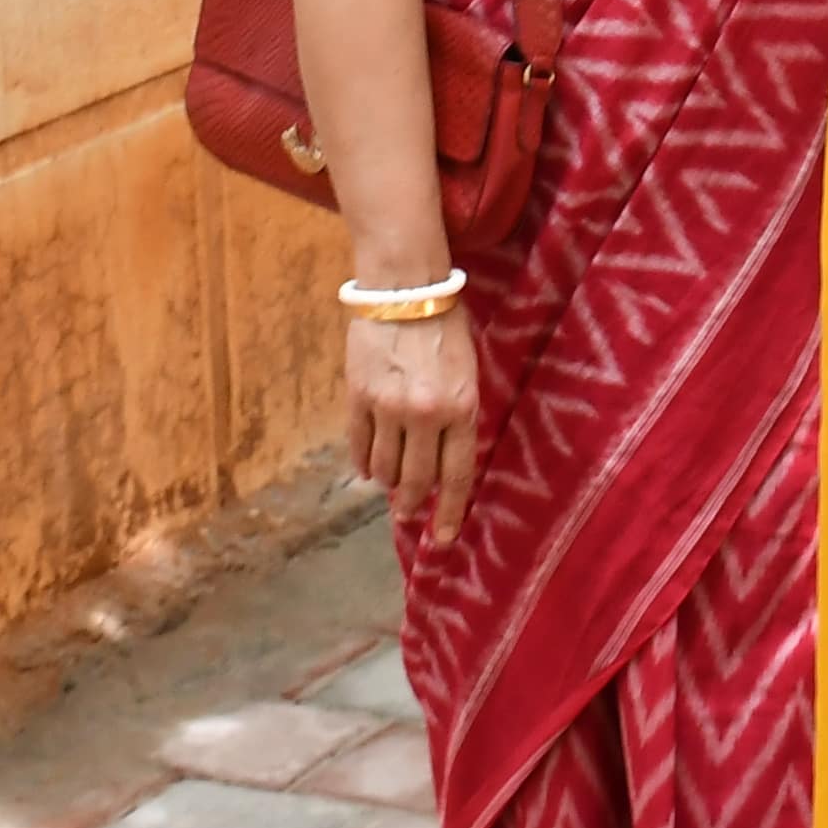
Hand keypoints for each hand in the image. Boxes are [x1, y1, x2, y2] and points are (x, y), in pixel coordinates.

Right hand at [346, 301, 482, 541]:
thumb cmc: (446, 326)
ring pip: (385, 468)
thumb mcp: (468, 372)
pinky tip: (367, 469)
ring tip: (392, 483)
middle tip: (411, 511)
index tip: (442, 539)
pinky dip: (363, 463)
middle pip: (417, 479)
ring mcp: (387, 408)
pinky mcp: (358, 396)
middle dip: (415, 502)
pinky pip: (358, 445)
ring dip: (389, 482)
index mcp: (461, 408)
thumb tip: (447, 460)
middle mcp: (425, 414)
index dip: (448, 512)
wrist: (404, 288)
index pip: (456, 476)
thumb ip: (460, 416)